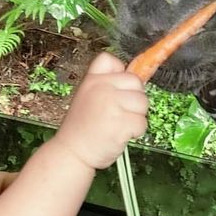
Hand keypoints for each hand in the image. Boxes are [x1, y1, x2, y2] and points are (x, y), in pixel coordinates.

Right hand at [54, 52, 146, 170]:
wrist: (72, 153)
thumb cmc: (82, 128)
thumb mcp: (86, 96)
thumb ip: (105, 83)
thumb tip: (133, 72)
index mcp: (92, 80)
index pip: (113, 62)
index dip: (120, 77)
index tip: (117, 93)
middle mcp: (102, 88)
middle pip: (136, 83)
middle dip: (133, 100)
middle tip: (116, 114)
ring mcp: (112, 104)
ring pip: (143, 104)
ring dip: (135, 117)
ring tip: (116, 125)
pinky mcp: (121, 122)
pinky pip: (142, 123)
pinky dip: (135, 133)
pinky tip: (119, 135)